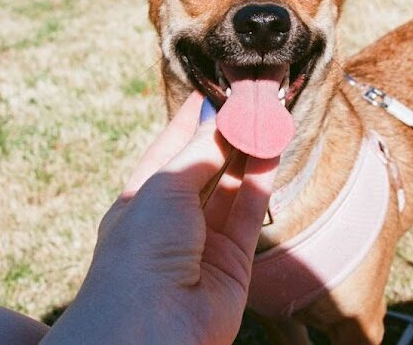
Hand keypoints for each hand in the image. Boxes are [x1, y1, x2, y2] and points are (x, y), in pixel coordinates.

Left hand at [41, 92, 278, 344]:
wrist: (151, 327)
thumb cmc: (140, 250)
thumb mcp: (165, 187)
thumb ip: (199, 153)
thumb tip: (219, 121)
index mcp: (141, 199)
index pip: (169, 149)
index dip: (192, 120)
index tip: (216, 92)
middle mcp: (172, 219)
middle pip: (205, 166)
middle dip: (227, 133)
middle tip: (252, 99)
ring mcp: (204, 241)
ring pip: (232, 186)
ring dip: (249, 152)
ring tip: (269, 116)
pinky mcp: (234, 261)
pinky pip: (250, 212)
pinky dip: (262, 180)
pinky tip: (272, 149)